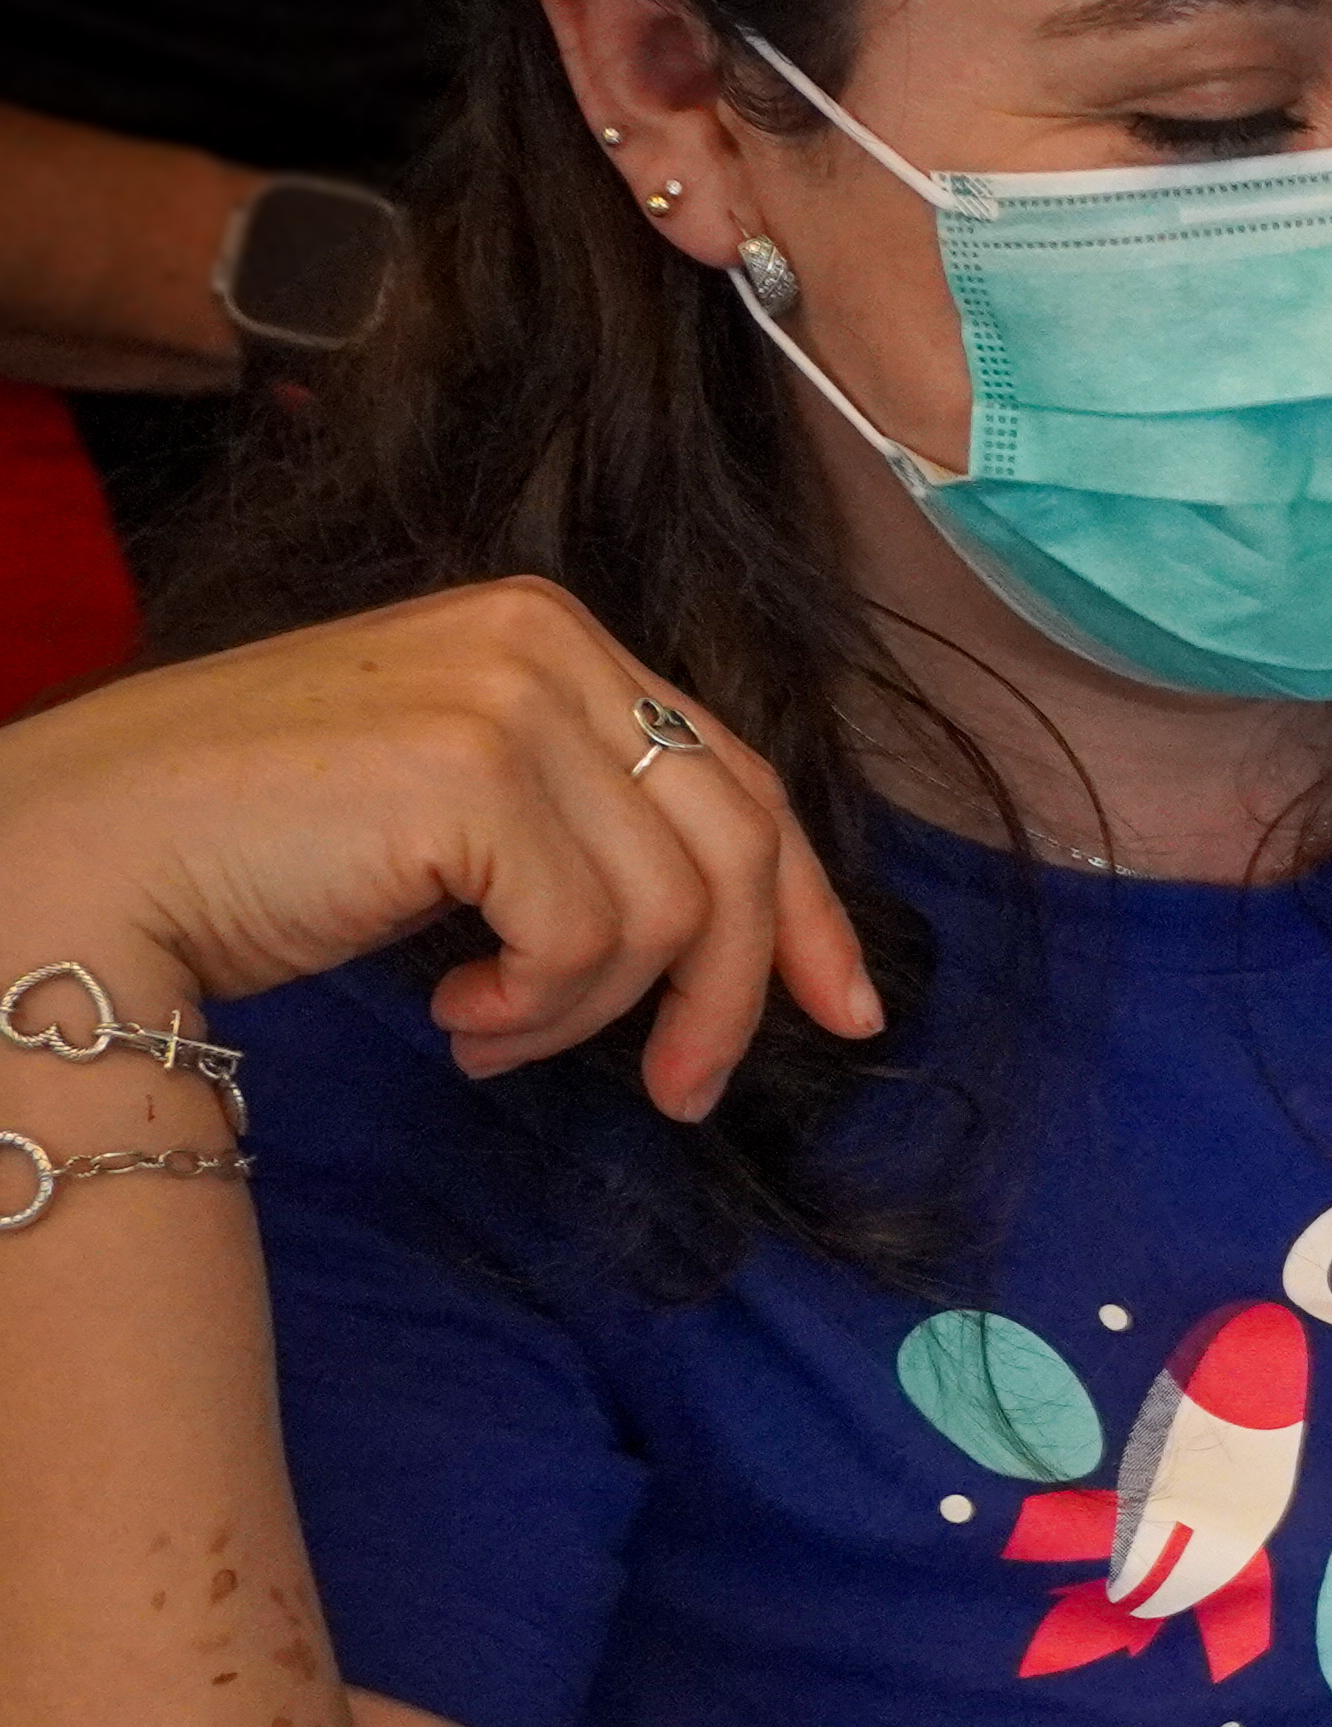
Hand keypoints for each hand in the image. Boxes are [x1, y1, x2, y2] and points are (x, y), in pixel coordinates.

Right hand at [0, 582, 877, 1112]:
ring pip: (669, 908)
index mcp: (550, 632)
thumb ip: (590, 823)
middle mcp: (543, 639)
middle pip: (735, 842)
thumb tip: (744, 930)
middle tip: (679, 1093)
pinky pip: (591, 938)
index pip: (738, 777)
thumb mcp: (459, 806)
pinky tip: (456, 1017)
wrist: (90, 857)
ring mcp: (508, 696)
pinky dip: (540, 1008)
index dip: (804, 908)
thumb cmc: (261, 847)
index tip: (847, 1011)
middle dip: (732, 990)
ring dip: (590, 1011)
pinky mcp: (473, 775)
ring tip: (494, 1034)